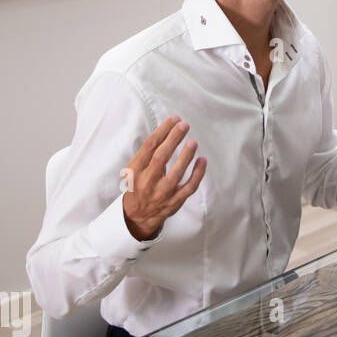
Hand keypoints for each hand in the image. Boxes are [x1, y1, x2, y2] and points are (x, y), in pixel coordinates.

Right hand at [122, 116, 206, 241]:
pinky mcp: (175, 201)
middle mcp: (147, 182)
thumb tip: (168, 130)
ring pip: (176, 173)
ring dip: (185, 156)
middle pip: (161, 157)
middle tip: (184, 125)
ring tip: (193, 142)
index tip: (174, 120)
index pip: (149, 146)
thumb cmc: (139, 186)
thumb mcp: (135, 170)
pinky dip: (197, 174)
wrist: (137, 216)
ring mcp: (162, 193)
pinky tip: (202, 161)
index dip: (162, 131)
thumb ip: (148, 154)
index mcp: (135, 171)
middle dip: (173, 139)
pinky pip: (189, 187)